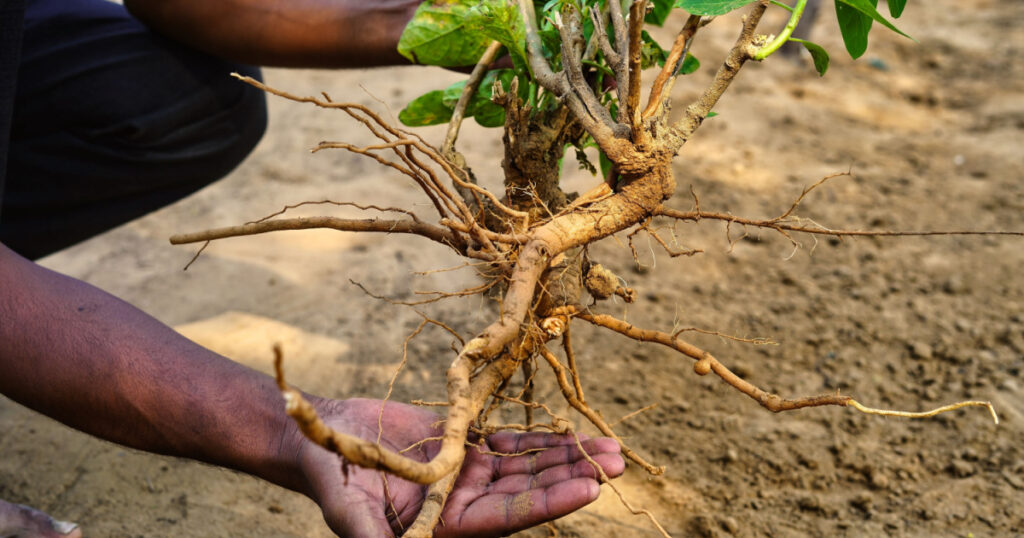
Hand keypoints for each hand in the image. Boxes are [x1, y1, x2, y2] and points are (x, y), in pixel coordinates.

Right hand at [295, 398, 624, 536]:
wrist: (322, 441)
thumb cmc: (333, 479)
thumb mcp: (353, 514)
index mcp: (448, 527)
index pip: (510, 517)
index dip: (550, 502)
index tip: (590, 486)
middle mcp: (466, 503)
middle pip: (530, 490)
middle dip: (574, 476)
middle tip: (618, 461)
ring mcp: (469, 473)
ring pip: (529, 466)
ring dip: (568, 456)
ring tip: (612, 447)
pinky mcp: (465, 445)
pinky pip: (512, 443)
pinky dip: (542, 439)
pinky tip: (574, 433)